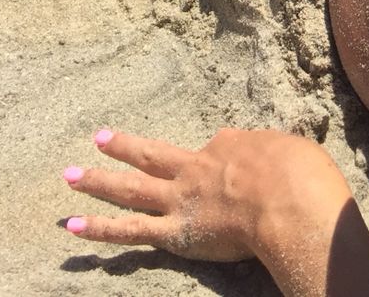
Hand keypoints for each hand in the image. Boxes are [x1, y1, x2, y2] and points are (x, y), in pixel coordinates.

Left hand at [62, 126, 353, 264]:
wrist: (288, 201)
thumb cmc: (300, 174)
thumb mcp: (291, 148)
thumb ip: (272, 153)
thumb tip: (270, 156)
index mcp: (228, 146)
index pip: (215, 147)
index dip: (219, 155)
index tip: (229, 159)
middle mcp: (196, 167)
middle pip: (153, 154)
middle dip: (125, 146)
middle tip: (98, 137)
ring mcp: (180, 199)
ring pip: (130, 188)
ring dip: (97, 181)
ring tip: (69, 177)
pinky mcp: (174, 232)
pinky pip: (128, 230)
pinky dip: (99, 227)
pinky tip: (73, 226)